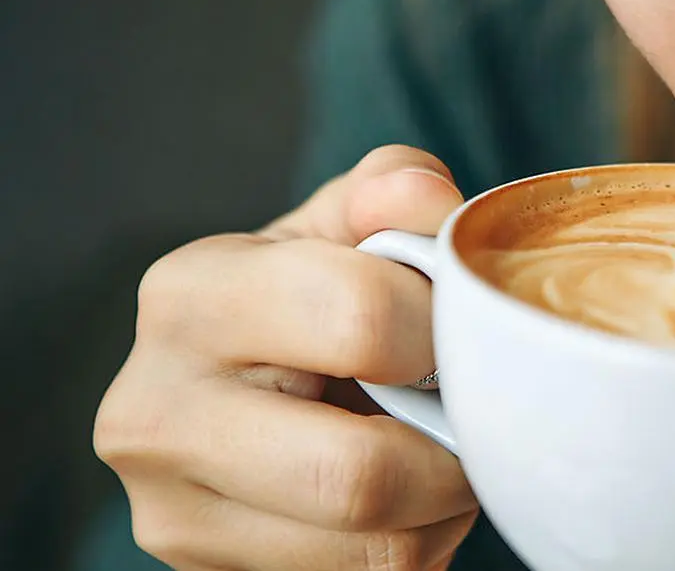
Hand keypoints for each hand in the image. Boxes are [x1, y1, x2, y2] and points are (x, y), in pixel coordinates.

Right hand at [95, 146, 476, 570]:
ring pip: (376, 547)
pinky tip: (403, 495)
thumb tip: (429, 202)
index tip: (461, 326)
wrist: (238, 385)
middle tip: (468, 411)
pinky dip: (418, 541)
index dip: (446, 327)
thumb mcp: (340, 226)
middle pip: (358, 474)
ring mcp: (173, 513)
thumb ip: (390, 192)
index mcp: (189, 296)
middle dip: (452, 448)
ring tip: (435, 448)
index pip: (360, 318)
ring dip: (444, 503)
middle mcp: (153, 411)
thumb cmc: (306, 294)